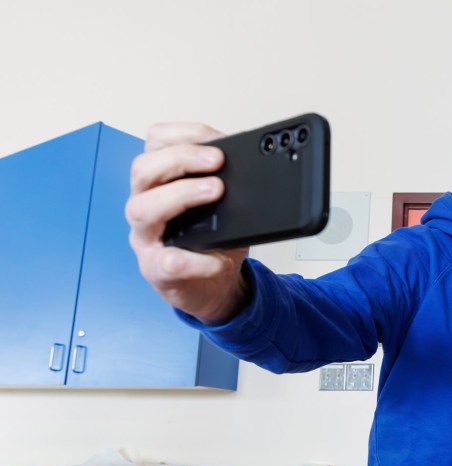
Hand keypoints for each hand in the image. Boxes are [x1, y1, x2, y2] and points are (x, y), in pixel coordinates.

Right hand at [125, 122, 250, 323]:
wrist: (214, 286)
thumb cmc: (215, 241)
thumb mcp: (224, 205)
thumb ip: (227, 181)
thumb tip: (251, 164)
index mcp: (159, 182)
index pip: (154, 144)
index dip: (182, 134)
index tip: (215, 139)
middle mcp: (145, 205)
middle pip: (142, 170)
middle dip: (180, 158)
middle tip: (217, 161)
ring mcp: (146, 238)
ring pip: (142, 209)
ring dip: (181, 195)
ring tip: (215, 192)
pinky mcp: (156, 271)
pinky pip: (167, 262)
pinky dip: (195, 260)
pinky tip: (217, 259)